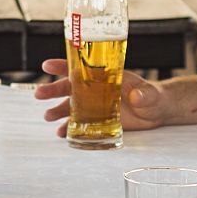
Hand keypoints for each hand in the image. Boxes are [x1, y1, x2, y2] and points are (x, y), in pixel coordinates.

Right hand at [35, 59, 169, 135]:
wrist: (157, 111)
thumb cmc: (154, 97)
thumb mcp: (151, 94)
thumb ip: (144, 94)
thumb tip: (136, 96)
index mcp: (106, 76)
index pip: (82, 67)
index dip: (63, 66)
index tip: (47, 65)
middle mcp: (97, 89)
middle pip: (70, 87)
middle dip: (53, 90)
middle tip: (39, 94)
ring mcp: (96, 104)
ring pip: (72, 106)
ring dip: (58, 110)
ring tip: (47, 117)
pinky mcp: (99, 119)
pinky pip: (80, 122)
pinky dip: (69, 127)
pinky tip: (61, 132)